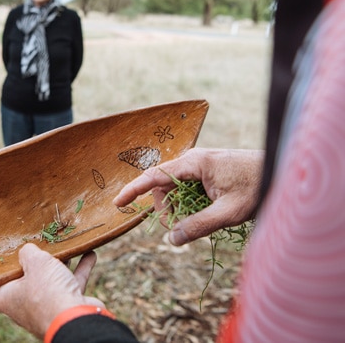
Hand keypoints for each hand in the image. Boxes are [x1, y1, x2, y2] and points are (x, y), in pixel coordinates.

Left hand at [0, 243, 104, 338]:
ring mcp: (47, 305)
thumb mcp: (35, 262)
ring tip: (62, 245)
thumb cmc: (48, 293)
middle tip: (30, 243)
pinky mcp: (67, 305)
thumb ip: (28, 252)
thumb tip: (28, 250)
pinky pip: (72, 282)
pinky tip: (89, 253)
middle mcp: (24, 303)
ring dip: (58, 262)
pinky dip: (80, 268)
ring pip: (50, 279)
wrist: (77, 321)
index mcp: (6, 297)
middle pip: (22, 280)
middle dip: (28, 262)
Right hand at [114, 148, 263, 245]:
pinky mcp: (204, 170)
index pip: (154, 176)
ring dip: (180, 208)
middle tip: (184, 229)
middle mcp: (192, 160)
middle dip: (167, 210)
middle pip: (163, 188)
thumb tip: (171, 239)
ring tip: (202, 219)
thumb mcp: (228, 212)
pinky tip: (206, 211)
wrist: (280, 169)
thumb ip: (198, 225)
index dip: (134, 190)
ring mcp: (198, 164)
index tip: (117, 203)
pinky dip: (189, 203)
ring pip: (174, 190)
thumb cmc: (257, 186)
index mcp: (194, 163)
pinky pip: (186, 188)